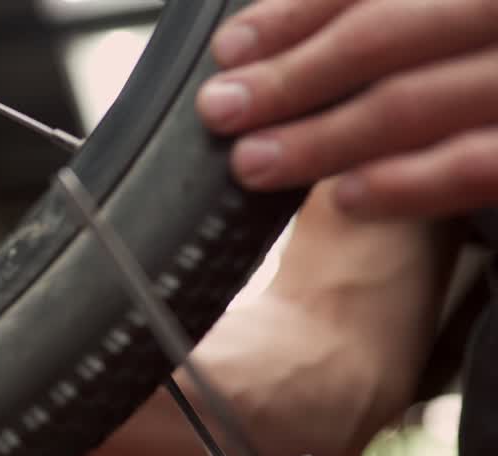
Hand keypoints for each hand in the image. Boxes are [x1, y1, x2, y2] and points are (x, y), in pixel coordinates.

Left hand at [197, 0, 497, 217]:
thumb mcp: (467, 17)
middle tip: (225, 110)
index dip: (298, 12)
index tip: (233, 48)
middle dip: (293, 76)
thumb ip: (403, 13)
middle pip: (389, 34)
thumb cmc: (491, 55)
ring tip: (257, 162)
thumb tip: (293, 30)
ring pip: (421, 100)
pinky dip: (409, 182)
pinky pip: (478, 163)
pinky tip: (349, 198)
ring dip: (326, 137)